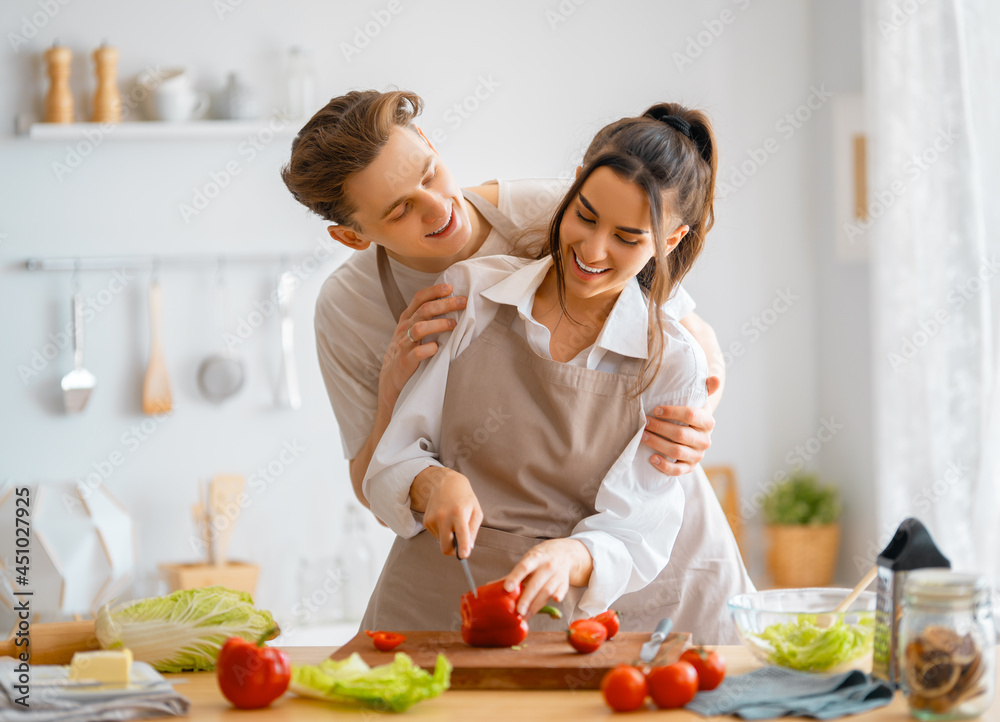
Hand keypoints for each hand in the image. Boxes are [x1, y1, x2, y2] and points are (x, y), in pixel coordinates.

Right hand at [378, 283, 466, 413]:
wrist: (391, 378)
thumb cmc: (407, 352)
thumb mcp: (412, 331)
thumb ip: (427, 319)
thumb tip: (452, 306)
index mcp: (407, 319)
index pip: (419, 298)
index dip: (434, 291)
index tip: (450, 287)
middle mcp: (404, 328)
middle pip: (424, 310)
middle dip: (444, 304)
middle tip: (462, 302)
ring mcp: (404, 345)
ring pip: (419, 328)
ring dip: (438, 324)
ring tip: (454, 324)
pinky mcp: (406, 361)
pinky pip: (417, 353)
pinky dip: (429, 349)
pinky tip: (438, 348)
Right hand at [411, 467, 482, 557]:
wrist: (445, 483)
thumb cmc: (465, 499)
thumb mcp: (476, 512)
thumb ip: (473, 531)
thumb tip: (468, 548)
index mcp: (458, 512)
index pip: (460, 533)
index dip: (462, 547)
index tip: (463, 556)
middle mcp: (443, 516)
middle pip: (446, 547)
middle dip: (454, 551)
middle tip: (461, 546)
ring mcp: (433, 519)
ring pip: (441, 542)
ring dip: (448, 538)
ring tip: (453, 522)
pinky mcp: (426, 521)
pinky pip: (436, 536)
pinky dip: (442, 532)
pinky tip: (445, 520)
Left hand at [503, 539, 592, 616]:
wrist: (565, 552)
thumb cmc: (541, 558)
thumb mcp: (527, 561)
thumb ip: (512, 575)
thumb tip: (490, 586)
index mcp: (534, 558)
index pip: (523, 567)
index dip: (515, 577)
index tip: (507, 588)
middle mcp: (546, 565)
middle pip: (535, 584)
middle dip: (526, 599)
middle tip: (518, 611)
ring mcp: (557, 575)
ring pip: (547, 591)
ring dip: (536, 605)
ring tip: (525, 616)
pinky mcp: (564, 583)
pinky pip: (561, 592)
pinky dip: (557, 597)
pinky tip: (552, 603)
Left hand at [643, 376, 720, 474]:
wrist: (694, 433)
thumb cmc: (691, 414)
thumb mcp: (699, 400)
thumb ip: (706, 388)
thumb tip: (716, 378)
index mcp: (708, 422)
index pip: (691, 415)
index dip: (672, 412)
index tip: (655, 409)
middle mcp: (705, 440)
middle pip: (681, 435)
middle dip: (660, 428)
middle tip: (644, 422)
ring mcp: (697, 456)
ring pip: (676, 452)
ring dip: (657, 444)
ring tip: (642, 436)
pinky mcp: (689, 468)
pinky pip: (677, 471)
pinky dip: (664, 465)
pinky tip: (651, 458)